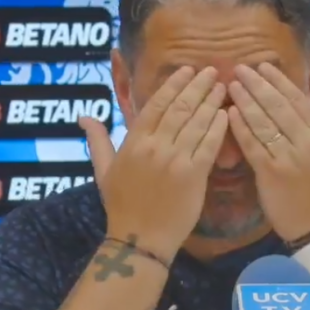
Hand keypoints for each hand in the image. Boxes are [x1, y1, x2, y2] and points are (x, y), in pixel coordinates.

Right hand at [80, 67, 228, 259]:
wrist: (139, 239)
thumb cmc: (121, 205)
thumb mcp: (103, 170)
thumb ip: (97, 141)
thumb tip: (83, 117)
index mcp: (133, 142)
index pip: (156, 104)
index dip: (174, 84)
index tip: (188, 70)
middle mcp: (155, 147)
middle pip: (180, 108)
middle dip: (198, 86)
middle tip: (213, 71)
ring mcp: (176, 160)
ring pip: (197, 123)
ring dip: (211, 102)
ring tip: (222, 87)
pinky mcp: (194, 176)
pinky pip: (209, 145)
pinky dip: (218, 127)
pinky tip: (226, 114)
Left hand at [226, 63, 309, 241]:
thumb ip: (309, 131)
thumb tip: (291, 104)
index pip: (299, 99)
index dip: (279, 81)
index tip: (263, 66)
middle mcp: (308, 141)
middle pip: (279, 105)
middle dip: (258, 84)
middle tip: (240, 68)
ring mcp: (290, 157)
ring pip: (264, 121)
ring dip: (246, 100)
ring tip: (231, 86)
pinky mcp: (273, 173)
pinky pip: (253, 145)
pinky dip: (241, 127)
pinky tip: (229, 114)